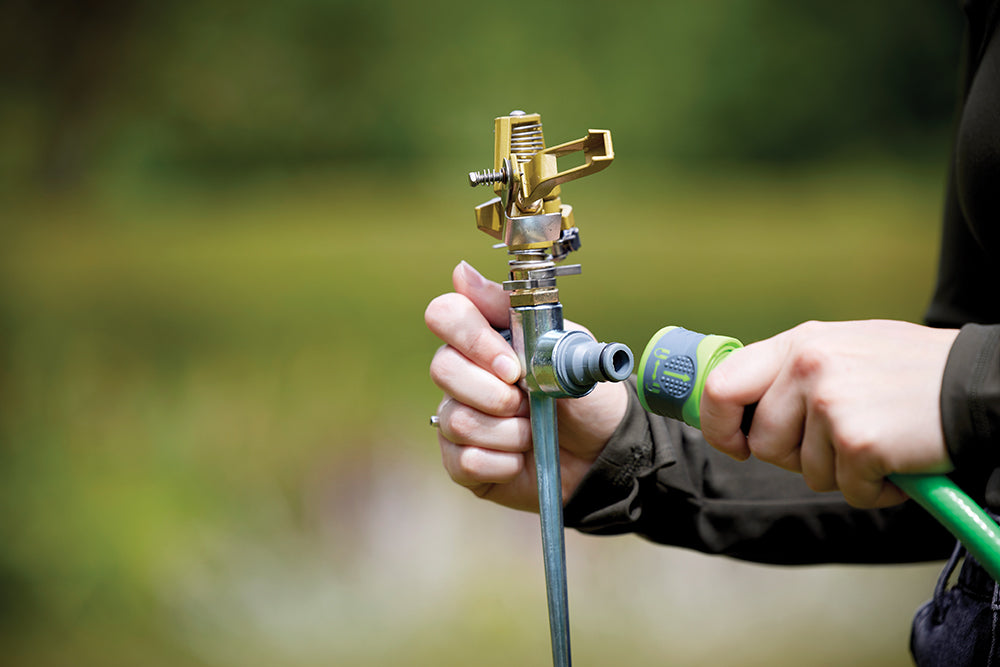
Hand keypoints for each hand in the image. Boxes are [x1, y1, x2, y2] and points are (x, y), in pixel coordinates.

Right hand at [425, 261, 628, 511]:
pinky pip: (464, 460)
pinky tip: (521, 459)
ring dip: (509, 432)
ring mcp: (458, 417)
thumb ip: (513, 310)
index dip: (473, 340)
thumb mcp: (562, 346)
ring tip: (533, 433)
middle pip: (441, 368)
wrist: (604, 452)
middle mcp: (464, 375)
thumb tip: (461, 272)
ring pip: (456, 420)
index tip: (513, 365)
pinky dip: (503, 462)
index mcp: (486, 338)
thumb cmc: (584, 395)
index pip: (446, 315)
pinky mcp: (461, 461)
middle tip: (528, 403)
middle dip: (493, 393)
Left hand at [700, 320, 958, 507]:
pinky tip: (897, 461)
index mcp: (797, 343)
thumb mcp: (843, 350)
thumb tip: (743, 407)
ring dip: (841, 473)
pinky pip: (847, 490)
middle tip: (840, 444)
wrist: (980, 384)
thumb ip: (793, 373)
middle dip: (796, 457)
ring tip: (878, 444)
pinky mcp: (858, 441)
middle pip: (762, 442)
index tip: (735, 445)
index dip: (718, 426)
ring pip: (804, 472)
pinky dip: (874, 489)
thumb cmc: (912, 373)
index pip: (720, 386)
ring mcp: (830, 403)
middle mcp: (807, 367)